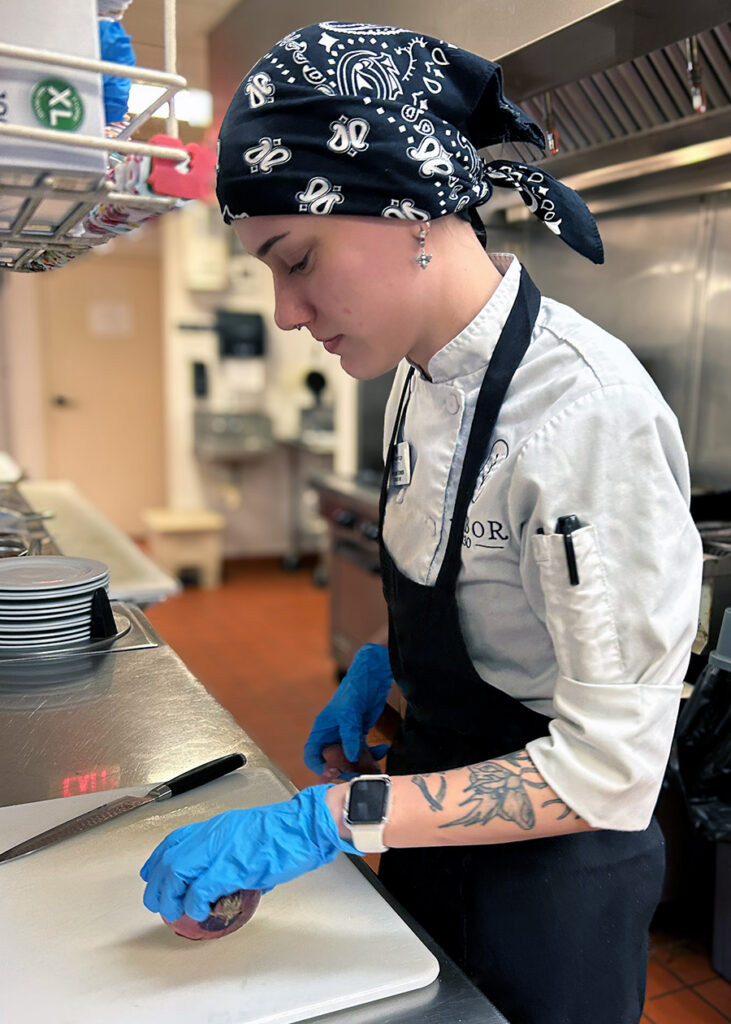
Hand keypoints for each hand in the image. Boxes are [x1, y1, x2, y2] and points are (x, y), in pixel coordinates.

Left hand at [140, 786, 358, 922]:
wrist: (305, 826)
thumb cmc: (285, 832)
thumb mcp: (249, 835)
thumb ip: (234, 854)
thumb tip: (231, 880)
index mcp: (217, 826)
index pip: (175, 840)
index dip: (157, 860)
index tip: (151, 876)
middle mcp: (213, 833)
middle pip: (170, 858)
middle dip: (158, 885)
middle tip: (157, 904)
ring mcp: (222, 848)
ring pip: (178, 871)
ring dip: (171, 896)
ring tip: (173, 912)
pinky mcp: (233, 865)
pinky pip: (202, 887)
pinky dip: (195, 902)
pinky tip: (198, 911)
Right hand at [304, 644, 392, 774]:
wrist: (372, 676)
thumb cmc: (354, 690)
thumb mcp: (349, 713)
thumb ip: (349, 736)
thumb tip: (351, 758)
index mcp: (323, 729)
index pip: (312, 754)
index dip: (318, 766)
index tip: (332, 772)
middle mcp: (333, 734)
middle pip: (332, 760)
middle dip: (343, 768)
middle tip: (356, 774)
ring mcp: (347, 734)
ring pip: (349, 758)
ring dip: (360, 764)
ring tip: (372, 765)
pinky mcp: (361, 732)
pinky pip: (364, 750)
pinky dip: (373, 753)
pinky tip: (382, 749)